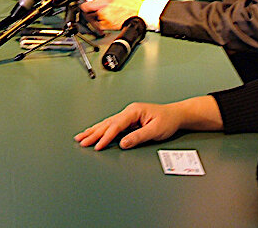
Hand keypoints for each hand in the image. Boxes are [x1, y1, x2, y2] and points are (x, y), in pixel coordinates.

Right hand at [75, 97, 221, 150]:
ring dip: (94, 131)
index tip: (97, 145)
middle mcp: (129, 111)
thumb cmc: (168, 120)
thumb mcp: (155, 130)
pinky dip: (101, 129)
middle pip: (107, 123)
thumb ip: (138, 137)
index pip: (116, 125)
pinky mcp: (129, 120)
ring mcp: (128, 115)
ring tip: (81, 137)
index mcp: (134, 111)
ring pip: (107, 123)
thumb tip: (123, 143)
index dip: (106, 136)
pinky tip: (94, 132)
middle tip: (81, 141)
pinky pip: (112, 125)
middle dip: (93, 133)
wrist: (176, 115)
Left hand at [78, 0, 142, 29]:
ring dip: (92, 15)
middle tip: (88, 7)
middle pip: (85, 6)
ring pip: (90, 16)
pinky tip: (105, 19)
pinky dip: (98, 23)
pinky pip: (96, 24)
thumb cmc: (129, 2)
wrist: (138, 12)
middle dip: (86, 6)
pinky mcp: (105, 24)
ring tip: (102, 14)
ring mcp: (103, 14)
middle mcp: (102, 3)